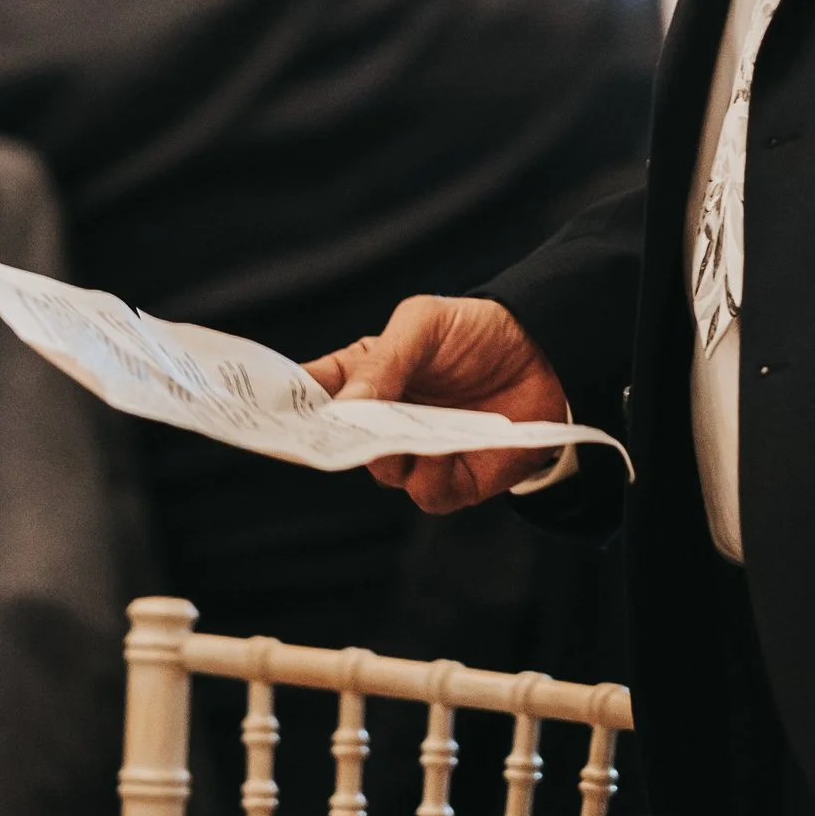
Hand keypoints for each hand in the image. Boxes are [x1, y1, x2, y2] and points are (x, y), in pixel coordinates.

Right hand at [307, 298, 573, 516]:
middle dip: (334, 441)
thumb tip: (345, 408)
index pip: (311, 397)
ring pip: (381, 472)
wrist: (550, 352)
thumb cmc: (478, 331)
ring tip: (412, 428)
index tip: (264, 415)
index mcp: (365, 377)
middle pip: (338, 445)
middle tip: (338, 432)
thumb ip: (383, 361)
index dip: (286, 409)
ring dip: (392, 454)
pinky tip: (449, 448)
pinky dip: (432, 474)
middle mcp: (384, 423)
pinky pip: (425, 492)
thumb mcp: (424, 323)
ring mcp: (416, 454)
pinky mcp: (453, 481)